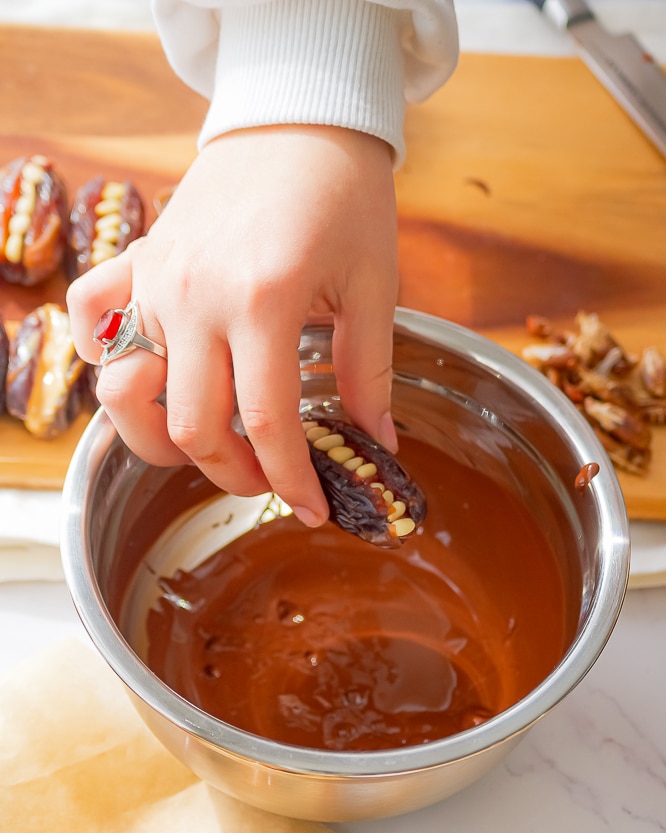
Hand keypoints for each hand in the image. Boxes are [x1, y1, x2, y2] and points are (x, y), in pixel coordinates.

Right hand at [67, 125, 398, 525]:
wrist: (299, 115)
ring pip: (130, 392)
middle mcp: (196, 296)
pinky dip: (103, 357)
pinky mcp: (138, 260)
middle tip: (270, 480)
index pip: (266, 422)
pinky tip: (146, 372)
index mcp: (265, 301)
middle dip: (232, 473)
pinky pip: (88, 318)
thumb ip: (370, 373)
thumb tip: (377, 444)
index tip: (312, 510)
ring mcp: (157, 278)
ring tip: (212, 442)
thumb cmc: (345, 195)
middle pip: (191, 425)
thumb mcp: (374, 284)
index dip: (290, 480)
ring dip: (164, 438)